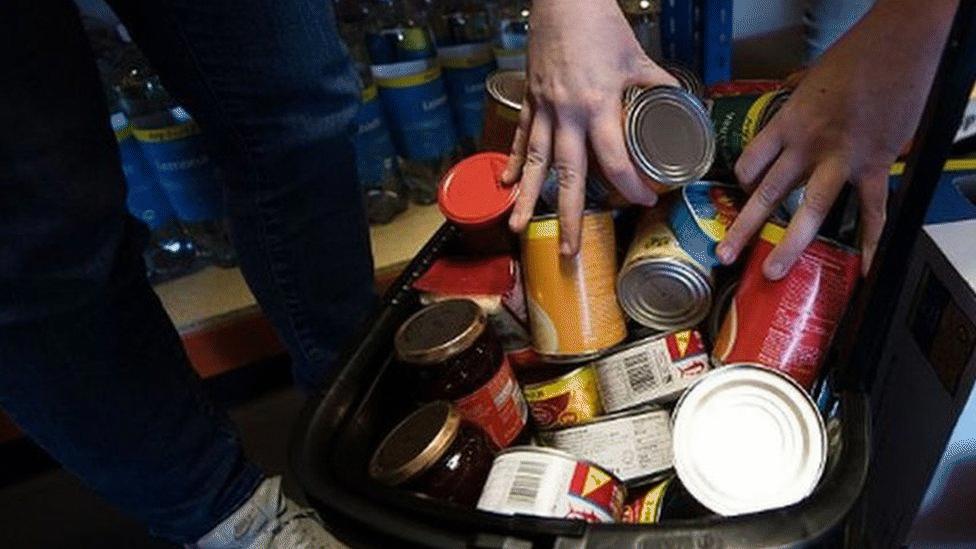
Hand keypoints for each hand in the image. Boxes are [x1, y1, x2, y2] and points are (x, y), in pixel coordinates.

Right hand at [502, 0, 675, 254]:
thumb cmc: (599, 23)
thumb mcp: (636, 56)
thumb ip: (655, 84)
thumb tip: (678, 107)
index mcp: (597, 104)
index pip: (614, 158)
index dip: (630, 185)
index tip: (645, 201)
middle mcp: (566, 113)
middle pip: (568, 175)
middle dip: (570, 216)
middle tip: (570, 252)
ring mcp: (544, 108)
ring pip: (535, 162)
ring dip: (527, 198)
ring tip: (518, 229)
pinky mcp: (530, 99)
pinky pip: (521, 136)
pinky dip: (514, 160)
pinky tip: (508, 184)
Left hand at [715, 0, 956, 277]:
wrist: (898, 46)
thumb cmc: (856, 54)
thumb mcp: (812, 75)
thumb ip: (800, 93)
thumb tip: (793, 86)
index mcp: (787, 123)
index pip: (750, 162)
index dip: (742, 180)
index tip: (742, 191)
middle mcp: (806, 146)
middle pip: (767, 193)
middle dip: (744, 228)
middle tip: (725, 255)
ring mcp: (840, 159)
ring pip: (809, 210)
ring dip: (789, 244)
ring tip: (771, 271)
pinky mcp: (874, 164)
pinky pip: (871, 210)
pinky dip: (870, 239)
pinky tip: (866, 264)